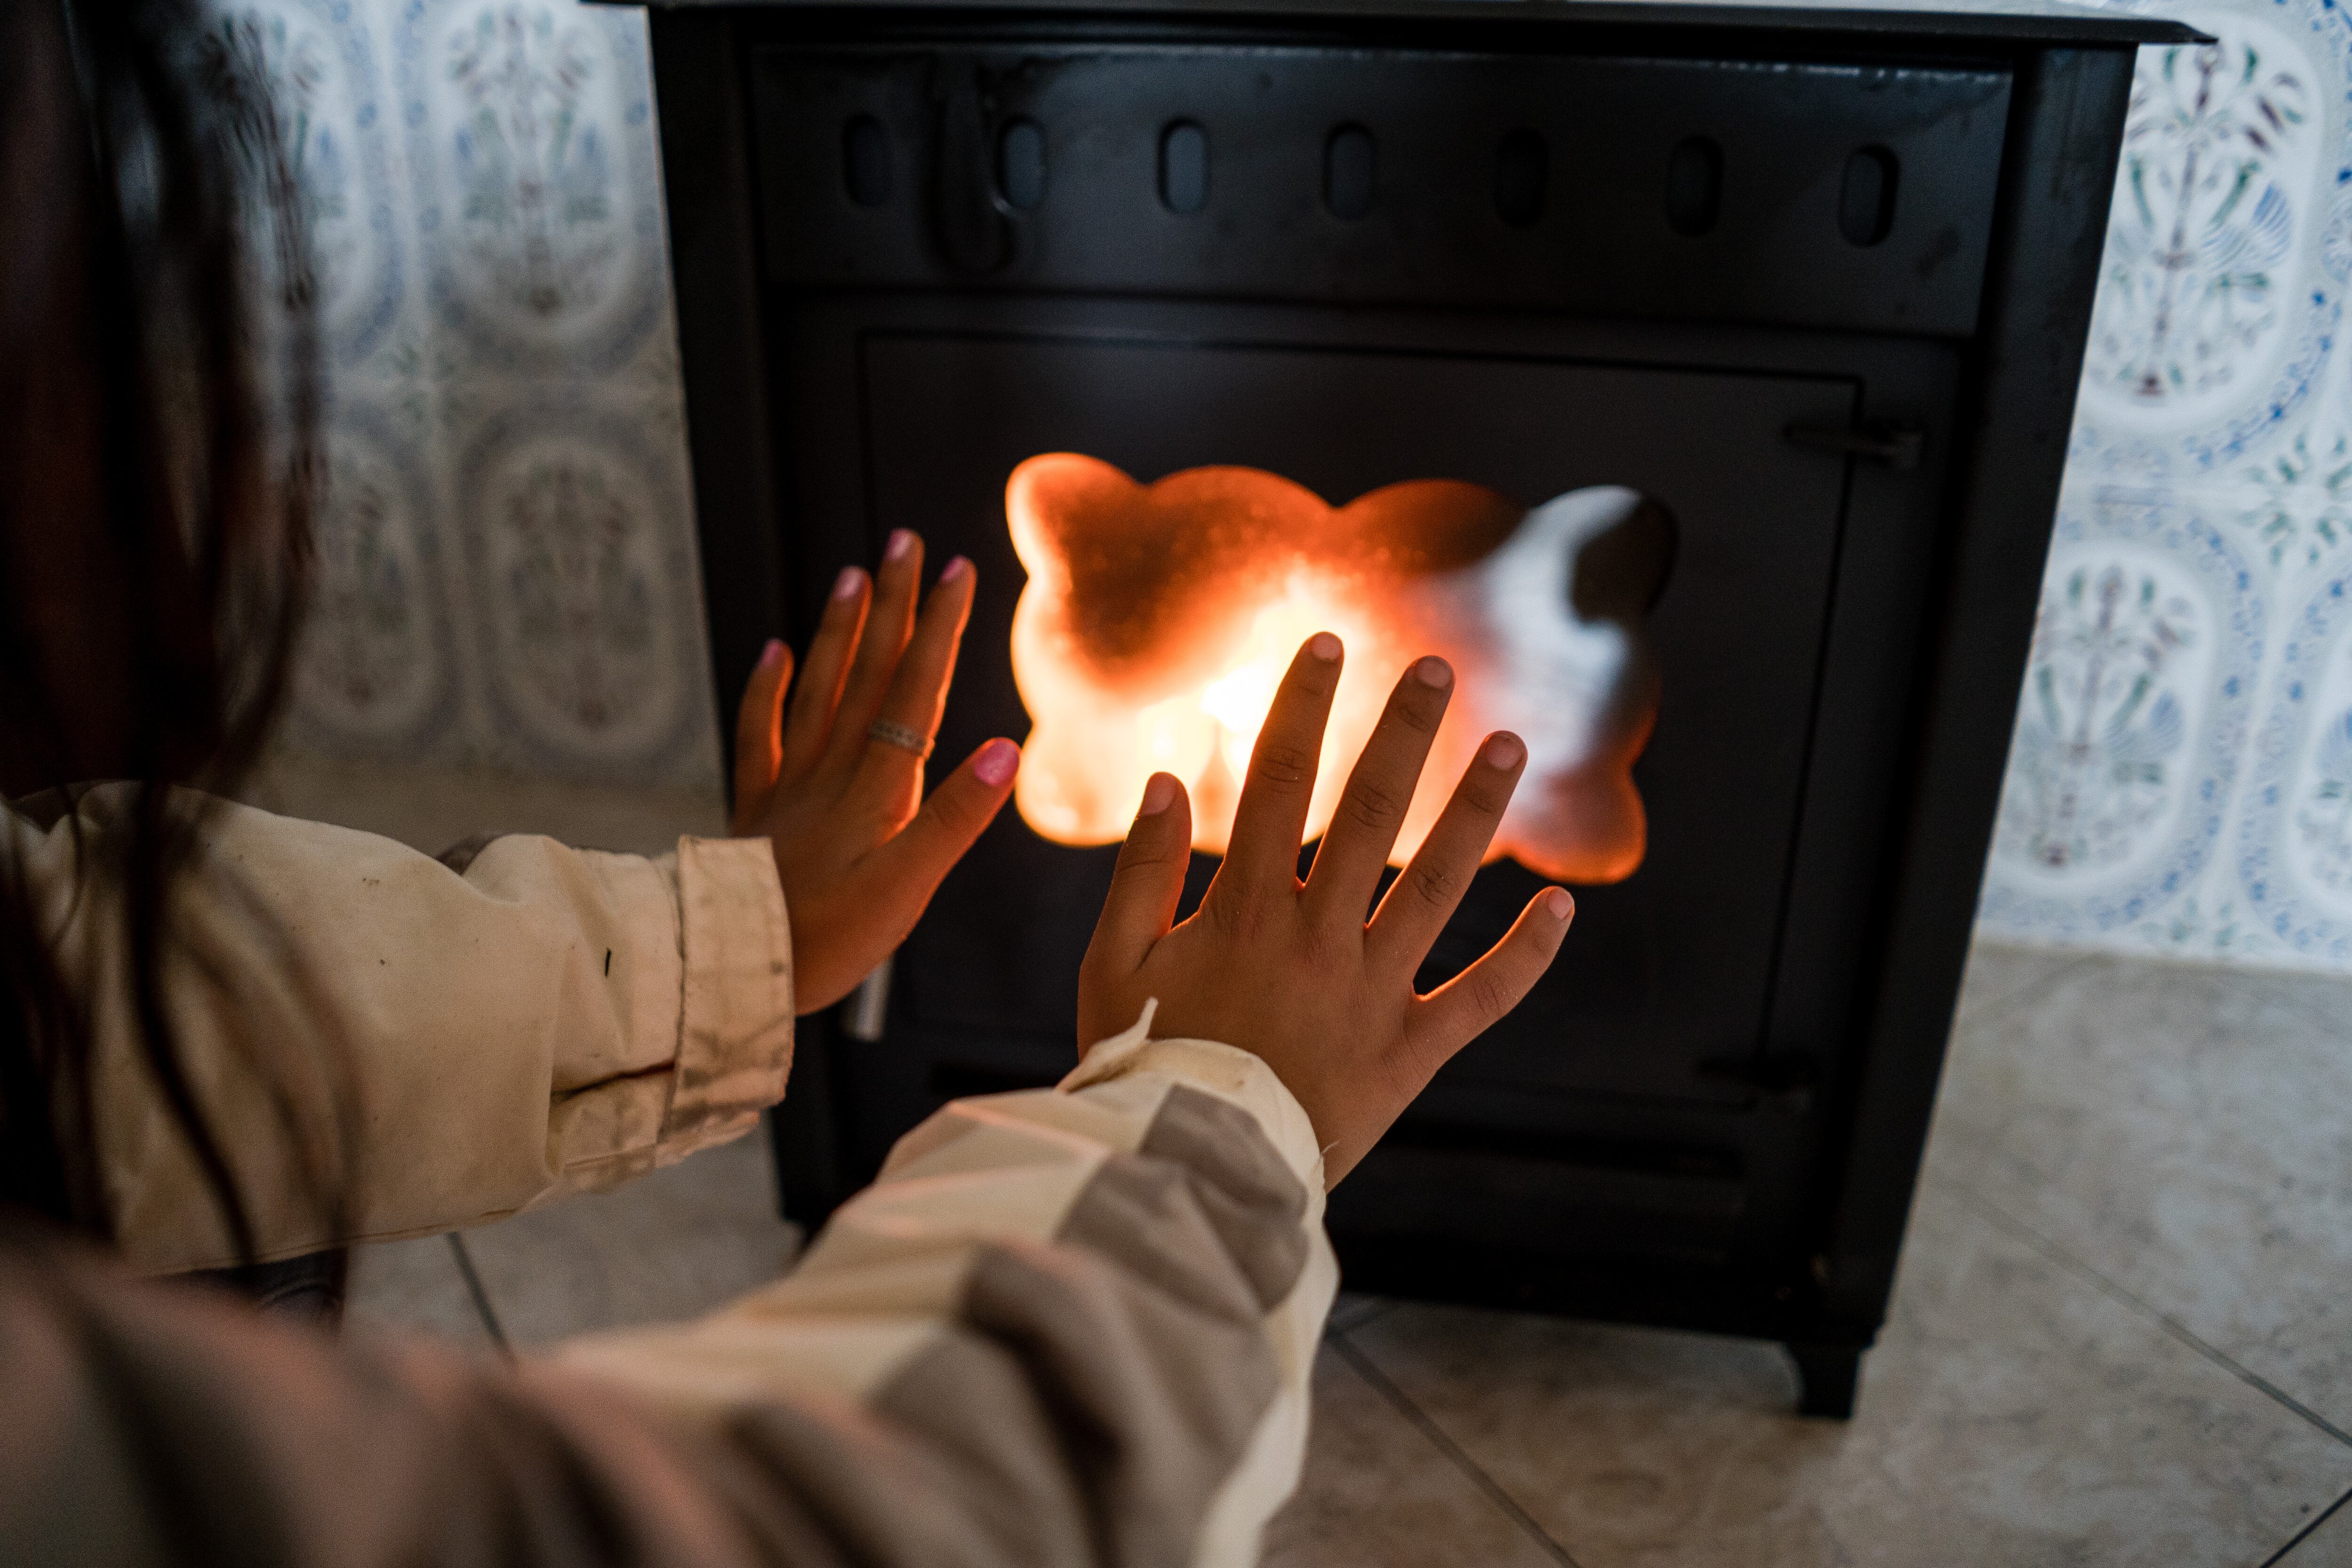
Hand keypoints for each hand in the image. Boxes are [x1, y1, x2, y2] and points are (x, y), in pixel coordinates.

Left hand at [732, 529, 1019, 1013]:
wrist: (734, 961)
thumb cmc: (830, 936)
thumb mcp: (908, 886)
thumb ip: (956, 816)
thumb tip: (1007, 750)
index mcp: (879, 785)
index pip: (915, 687)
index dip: (939, 626)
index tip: (956, 569)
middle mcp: (834, 769)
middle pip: (870, 670)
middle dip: (894, 603)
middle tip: (906, 540)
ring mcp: (791, 783)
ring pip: (819, 687)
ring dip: (840, 628)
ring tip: (855, 574)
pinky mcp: (758, 807)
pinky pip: (761, 732)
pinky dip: (767, 687)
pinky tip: (775, 651)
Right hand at [1077, 633, 1573, 1183]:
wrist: (1188, 1175)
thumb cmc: (1139, 1068)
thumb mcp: (1110, 968)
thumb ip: (1136, 873)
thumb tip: (1165, 779)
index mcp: (1243, 912)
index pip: (1277, 783)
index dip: (1303, 707)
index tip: (1330, 644)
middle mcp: (1316, 940)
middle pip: (1368, 816)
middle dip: (1403, 734)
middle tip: (1438, 669)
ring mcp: (1370, 995)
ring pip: (1436, 888)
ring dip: (1476, 812)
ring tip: (1509, 744)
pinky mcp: (1408, 1055)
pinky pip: (1480, 1000)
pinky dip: (1525, 956)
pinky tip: (1563, 907)